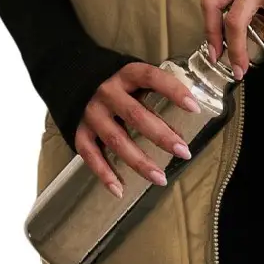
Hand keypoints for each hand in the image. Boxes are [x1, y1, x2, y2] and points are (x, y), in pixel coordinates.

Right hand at [74, 60, 202, 199]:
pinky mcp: (78, 131)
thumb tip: (190, 108)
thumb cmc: (115, 80)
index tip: (195, 107)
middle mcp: (107, 92)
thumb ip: (155, 89)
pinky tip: (120, 189)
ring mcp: (91, 113)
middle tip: (184, 152)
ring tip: (161, 178)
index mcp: (126, 74)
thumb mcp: (133, 75)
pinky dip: (104, 174)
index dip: (174, 91)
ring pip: (117, 140)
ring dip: (139, 162)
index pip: (152, 78)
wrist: (68, 74)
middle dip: (162, 136)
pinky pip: (91, 155)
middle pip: (136, 116)